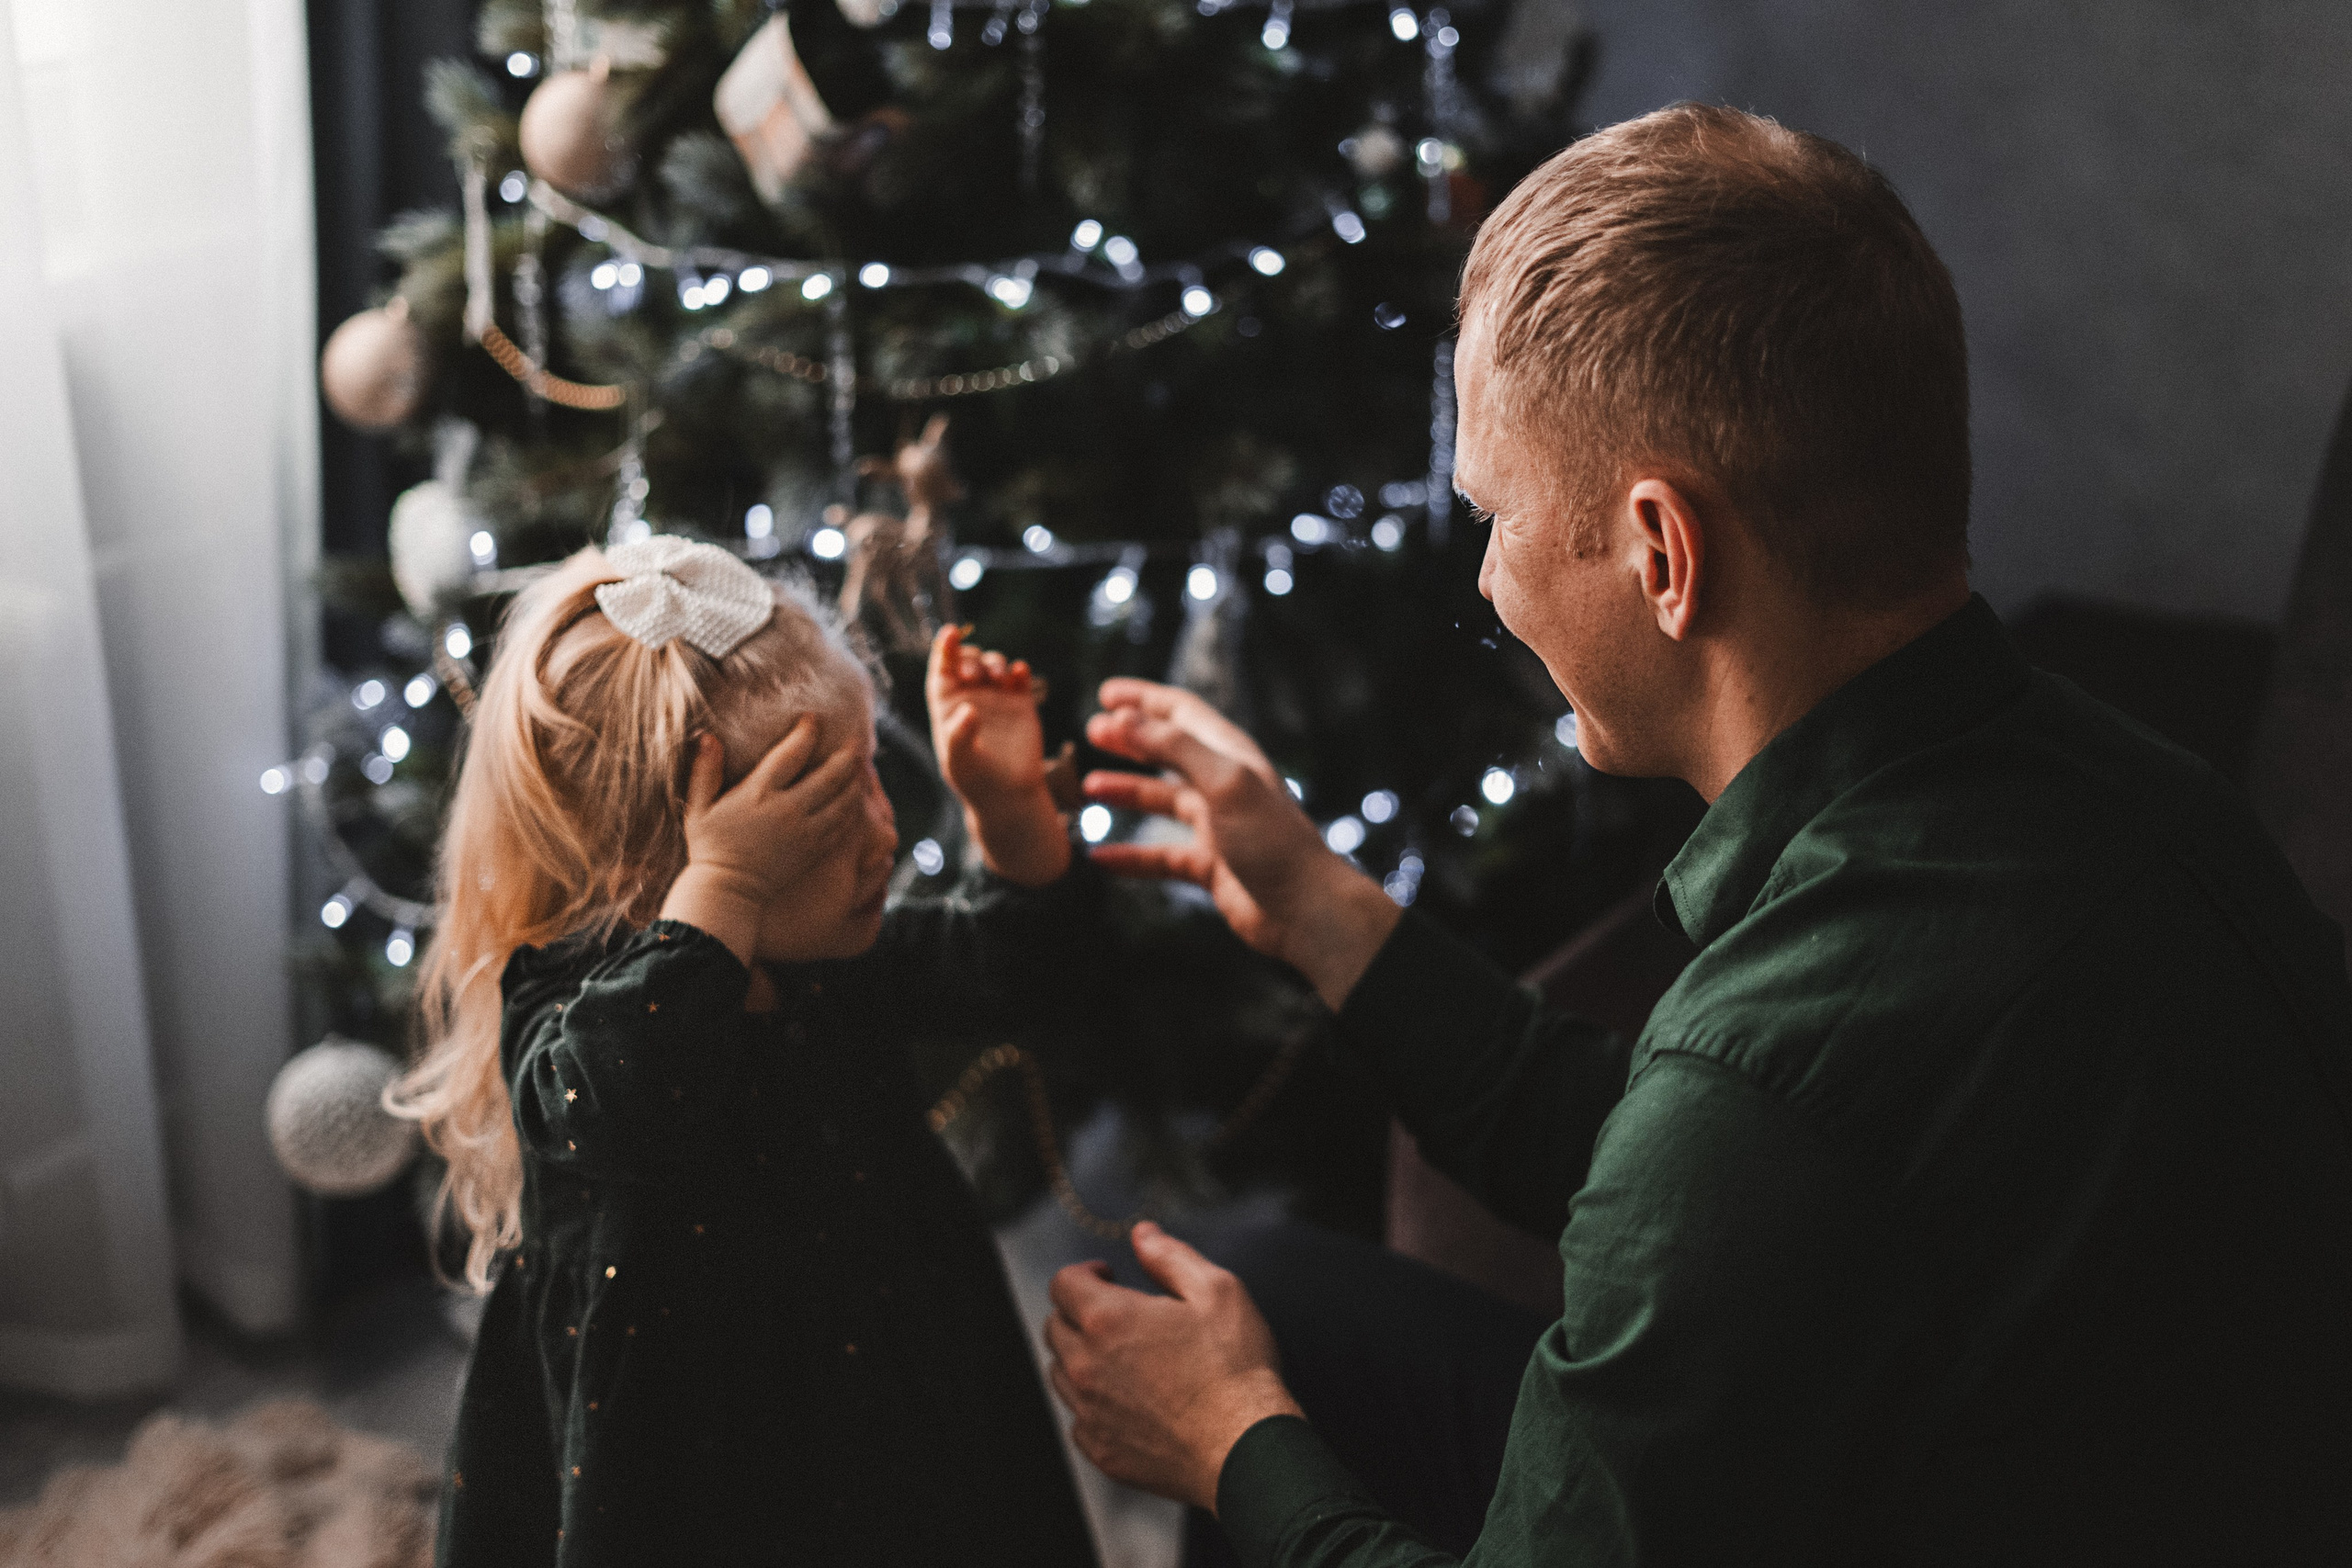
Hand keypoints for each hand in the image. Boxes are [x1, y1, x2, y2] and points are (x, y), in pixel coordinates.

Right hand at [660, 719, 861, 966]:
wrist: (728, 892)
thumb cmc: (709, 847)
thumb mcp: (698, 807)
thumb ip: (705, 771)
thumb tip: (707, 737)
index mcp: (759, 793)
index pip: (792, 753)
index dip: (807, 732)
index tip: (815, 718)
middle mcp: (788, 809)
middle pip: (829, 774)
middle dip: (846, 754)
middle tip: (858, 738)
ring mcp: (806, 831)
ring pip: (844, 799)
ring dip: (856, 779)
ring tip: (863, 765)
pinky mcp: (815, 850)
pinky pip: (844, 824)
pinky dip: (855, 808)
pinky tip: (858, 798)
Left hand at [928, 625, 1068, 885]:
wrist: (1008, 795)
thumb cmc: (975, 781)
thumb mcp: (959, 762)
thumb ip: (959, 735)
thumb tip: (968, 709)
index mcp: (946, 705)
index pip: (941, 669)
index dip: (945, 649)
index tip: (950, 634)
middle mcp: (970, 696)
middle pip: (968, 661)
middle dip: (972, 659)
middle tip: (976, 674)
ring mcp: (996, 697)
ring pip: (994, 664)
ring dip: (995, 662)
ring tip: (1000, 677)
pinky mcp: (1021, 702)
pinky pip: (1020, 677)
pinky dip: (1020, 670)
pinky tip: (1019, 674)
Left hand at [1045, 1222, 1303, 1511]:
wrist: (1247, 1448)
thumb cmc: (1237, 1369)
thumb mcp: (1217, 1290)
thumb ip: (1170, 1256)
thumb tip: (1142, 1234)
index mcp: (1107, 1320)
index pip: (1062, 1283)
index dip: (1085, 1273)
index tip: (1109, 1278)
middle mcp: (1086, 1366)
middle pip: (1054, 1327)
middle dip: (1079, 1313)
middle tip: (1119, 1317)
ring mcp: (1089, 1412)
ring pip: (1062, 1373)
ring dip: (1082, 1358)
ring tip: (1126, 1358)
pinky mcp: (1100, 1449)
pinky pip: (1079, 1418)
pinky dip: (1095, 1404)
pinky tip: (1132, 1400)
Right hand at [1084, 680, 1399, 1009]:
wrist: (1304, 907)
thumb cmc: (1271, 840)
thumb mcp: (1223, 781)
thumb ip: (1175, 748)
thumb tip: (1125, 717)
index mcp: (1230, 754)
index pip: (1181, 713)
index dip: (1144, 699)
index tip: (1105, 694)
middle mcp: (1222, 785)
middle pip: (1168, 752)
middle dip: (1129, 741)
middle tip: (1090, 733)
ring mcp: (1216, 825)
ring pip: (1162, 800)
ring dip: (1126, 791)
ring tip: (1088, 788)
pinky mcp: (1209, 865)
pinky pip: (1161, 855)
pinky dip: (1131, 856)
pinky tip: (1100, 858)